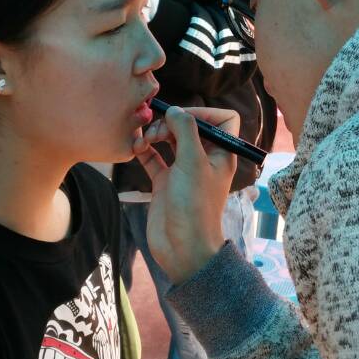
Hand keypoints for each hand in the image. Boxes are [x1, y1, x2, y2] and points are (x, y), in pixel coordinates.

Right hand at [132, 105, 239, 283]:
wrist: (182, 247)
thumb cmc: (194, 205)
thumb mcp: (193, 162)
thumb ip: (185, 130)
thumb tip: (175, 110)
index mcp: (222, 154)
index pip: (223, 120)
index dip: (205, 112)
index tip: (183, 117)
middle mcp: (204, 160)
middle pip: (191, 127)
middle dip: (172, 122)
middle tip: (157, 131)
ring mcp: (184, 171)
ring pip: (170, 141)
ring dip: (155, 135)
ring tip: (143, 140)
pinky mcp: (165, 182)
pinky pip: (154, 158)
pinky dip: (144, 150)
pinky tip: (134, 148)